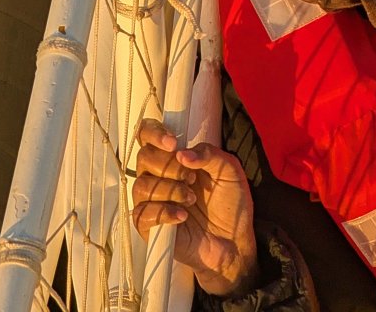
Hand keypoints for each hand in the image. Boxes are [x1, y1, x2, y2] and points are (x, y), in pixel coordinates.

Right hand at [132, 118, 257, 295]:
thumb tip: (183, 154)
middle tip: (192, 178)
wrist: (233, 240)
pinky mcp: (150, 226)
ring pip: (142, 185)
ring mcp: (152, 201)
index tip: (172, 143)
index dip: (154, 133)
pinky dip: (164, 212)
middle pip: (143, 158)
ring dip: (170, 190)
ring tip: (191, 199)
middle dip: (170, 166)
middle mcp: (159, 176)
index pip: (148, 135)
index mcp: (175, 159)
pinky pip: (142, 213)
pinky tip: (182, 216)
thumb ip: (210, 154)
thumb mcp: (230, 171)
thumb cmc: (230, 204)